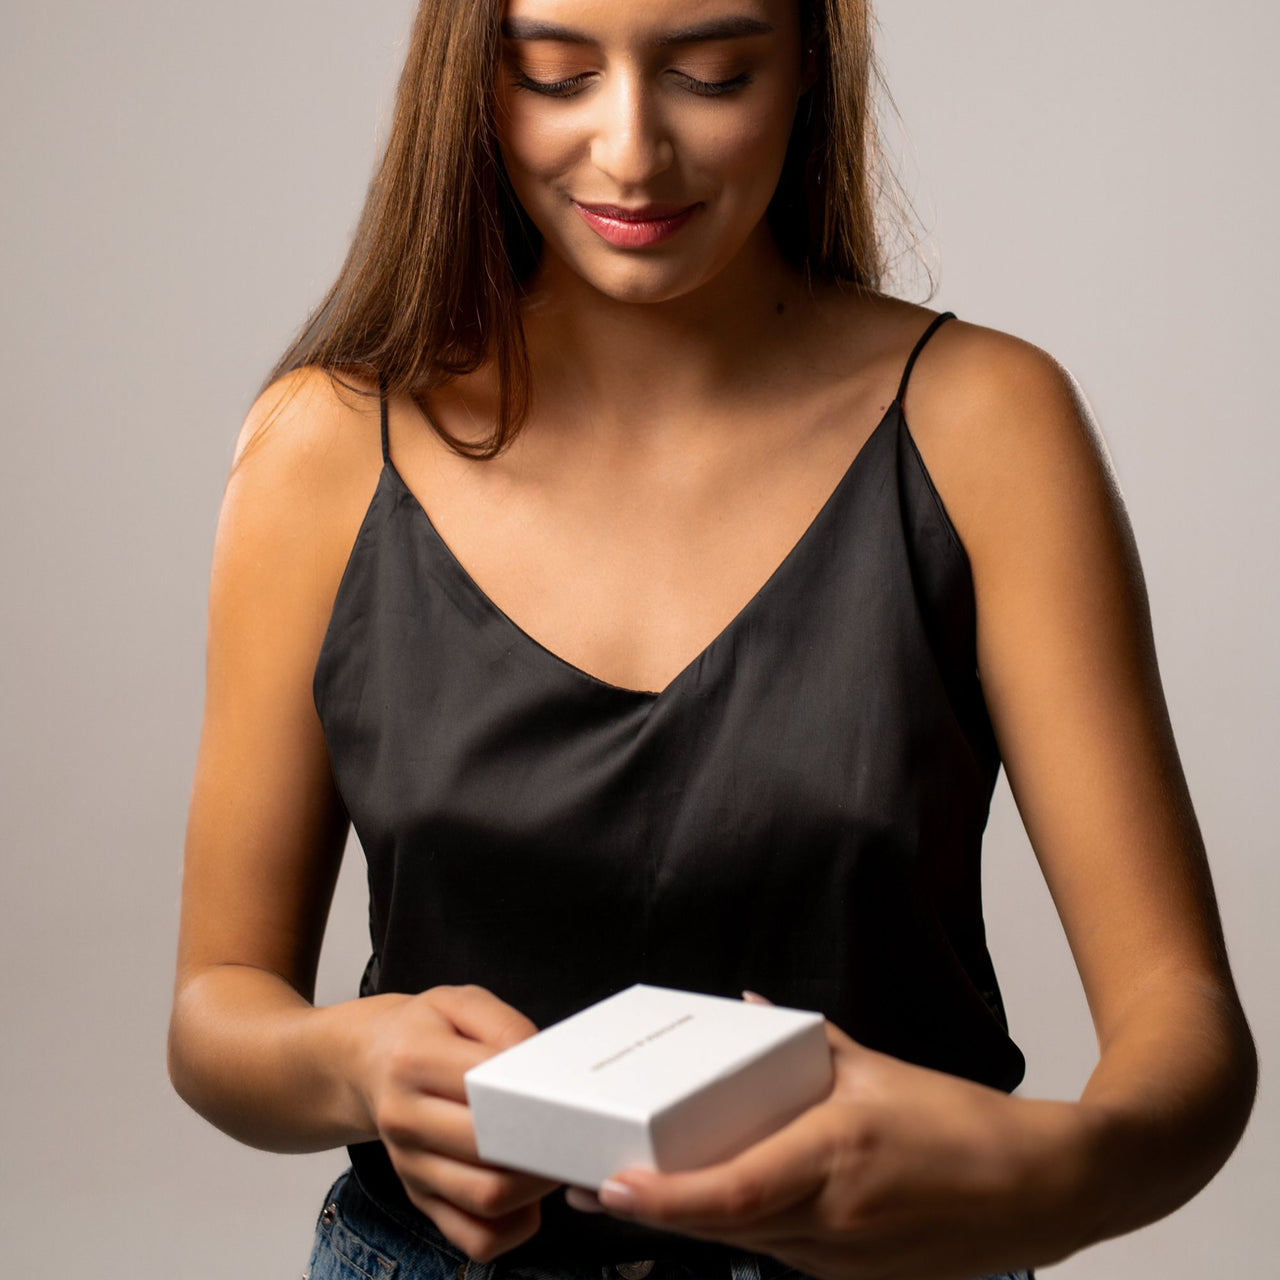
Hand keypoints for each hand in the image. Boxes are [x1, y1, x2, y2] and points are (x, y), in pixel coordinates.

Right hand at [355, 984, 562, 1262]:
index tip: (568, 1097)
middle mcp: (405, 1118)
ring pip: (485, 1200)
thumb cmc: (424, 1029)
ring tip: (556, 1158)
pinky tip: (529, 1195)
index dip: (535, 1097)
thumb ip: (505, 1025)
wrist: (368, 1061)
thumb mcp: (460, 1002)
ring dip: (536, 1187)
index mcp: (414, 1059)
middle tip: (575, 1130)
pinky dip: (513, 1227)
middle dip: (544, 1145)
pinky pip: (474, 1237)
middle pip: (488, 1150)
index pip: (484, 1089)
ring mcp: (410, 1166)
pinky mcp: (420, 1197)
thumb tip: (540, 1066)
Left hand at [565, 992, 1087, 1279]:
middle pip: (722, 1226)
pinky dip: (741, 1229)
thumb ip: (802, 1040)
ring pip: (745, 1243)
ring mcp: (842, 1256)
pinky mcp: (853, 1275)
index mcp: (836, 1156)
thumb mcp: (878, 1069)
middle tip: (592, 1185)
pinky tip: (718, 1203)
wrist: (1040, 1191)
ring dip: (691, 1222)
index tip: (612, 1185)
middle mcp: (832, 1216)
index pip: (733, 1190)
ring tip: (636, 1191)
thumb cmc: (965, 1127)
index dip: (666, 1198)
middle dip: (652, 1211)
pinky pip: (779, 1252)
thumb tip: (749, 1009)